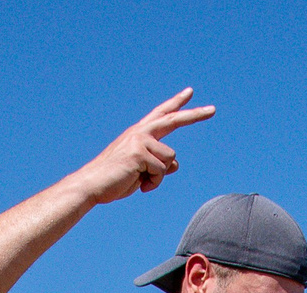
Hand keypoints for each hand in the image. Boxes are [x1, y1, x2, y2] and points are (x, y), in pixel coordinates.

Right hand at [71, 90, 215, 204]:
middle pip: (173, 120)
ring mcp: (139, 140)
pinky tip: (137, 183)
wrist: (93, 184)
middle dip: (194, 115)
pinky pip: (161, 171)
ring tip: (139, 180)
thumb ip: (160, 165)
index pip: (162, 114)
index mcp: (139, 133)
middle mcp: (140, 132)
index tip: (190, 92)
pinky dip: (153, 183)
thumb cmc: (116, 179)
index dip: (177, 104)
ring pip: (170, 159)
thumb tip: (175, 164)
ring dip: (159, 176)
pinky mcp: (139, 152)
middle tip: (214, 109)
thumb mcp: (143, 171)